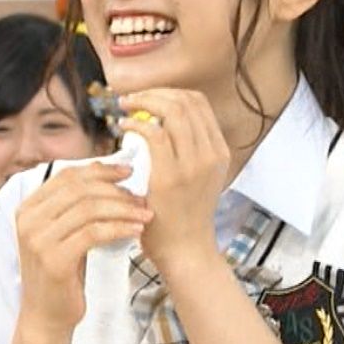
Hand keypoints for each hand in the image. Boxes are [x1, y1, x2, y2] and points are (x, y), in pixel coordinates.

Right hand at [14, 163, 152, 332]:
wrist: (46, 316)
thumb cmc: (62, 273)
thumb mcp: (65, 233)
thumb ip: (76, 206)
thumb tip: (109, 174)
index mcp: (28, 208)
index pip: (67, 176)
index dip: (100, 170)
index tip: (128, 172)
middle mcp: (29, 220)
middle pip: (80, 189)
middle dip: (116, 190)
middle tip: (141, 197)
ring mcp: (39, 240)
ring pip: (89, 209)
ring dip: (123, 209)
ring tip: (145, 214)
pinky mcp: (55, 260)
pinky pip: (94, 233)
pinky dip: (119, 228)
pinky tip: (136, 231)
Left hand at [117, 89, 228, 268]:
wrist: (185, 251)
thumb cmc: (183, 216)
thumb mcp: (198, 177)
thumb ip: (188, 150)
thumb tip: (163, 122)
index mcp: (219, 151)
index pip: (198, 102)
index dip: (170, 92)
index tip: (148, 97)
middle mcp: (212, 153)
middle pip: (186, 100)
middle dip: (154, 92)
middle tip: (132, 99)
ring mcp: (194, 164)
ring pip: (173, 110)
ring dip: (144, 102)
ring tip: (125, 108)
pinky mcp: (172, 176)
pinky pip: (155, 134)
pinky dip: (136, 124)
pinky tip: (124, 128)